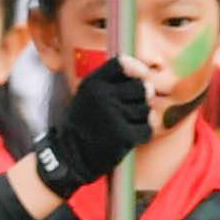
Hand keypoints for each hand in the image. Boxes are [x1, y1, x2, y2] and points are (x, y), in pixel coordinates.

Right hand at [33, 62, 156, 198]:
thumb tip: (148, 80)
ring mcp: (114, 116)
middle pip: (141, 87)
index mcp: (92, 84)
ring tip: (124, 124)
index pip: (121, 64)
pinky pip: (147, 128)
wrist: (71, 155)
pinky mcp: (124, 136)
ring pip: (146, 109)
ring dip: (140, 118)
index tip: (140, 75)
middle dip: (141, 97)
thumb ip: (113, 82)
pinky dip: (141, 134)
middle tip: (129, 108)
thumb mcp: (89, 95)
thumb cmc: (85, 123)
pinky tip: (127, 136)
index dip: (136, 68)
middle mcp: (102, 96)